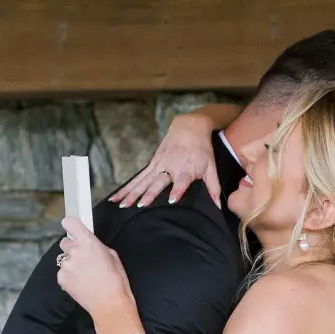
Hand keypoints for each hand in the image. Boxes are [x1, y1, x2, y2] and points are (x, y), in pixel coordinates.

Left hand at [56, 218, 133, 322]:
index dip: (70, 225)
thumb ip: (97, 246)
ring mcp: (66, 266)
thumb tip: (90, 245)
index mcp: (88, 242)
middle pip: (65, 242)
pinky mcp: (61, 278)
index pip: (70, 223)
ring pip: (64, 259)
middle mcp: (74, 251)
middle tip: (84, 259)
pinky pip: (62, 273)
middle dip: (72, 248)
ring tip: (85, 276)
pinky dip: (69, 277)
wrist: (110, 304)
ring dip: (72, 264)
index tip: (71, 227)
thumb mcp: (112, 256)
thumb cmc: (116, 281)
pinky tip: (81, 283)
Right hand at [111, 108, 232, 207]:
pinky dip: (126, 187)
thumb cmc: (202, 149)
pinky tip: (116, 197)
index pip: (182, 181)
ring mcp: (158, 165)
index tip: (172, 200)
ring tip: (122, 205)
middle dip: (148, 194)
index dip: (177, 190)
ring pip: (142, 181)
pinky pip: (137, 178)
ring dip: (131, 193)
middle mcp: (170, 166)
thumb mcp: (211, 167)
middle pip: (157, 182)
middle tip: (139, 205)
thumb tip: (218, 206)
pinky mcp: (151, 164)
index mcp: (186, 168)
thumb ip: (213, 187)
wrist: (189, 126)